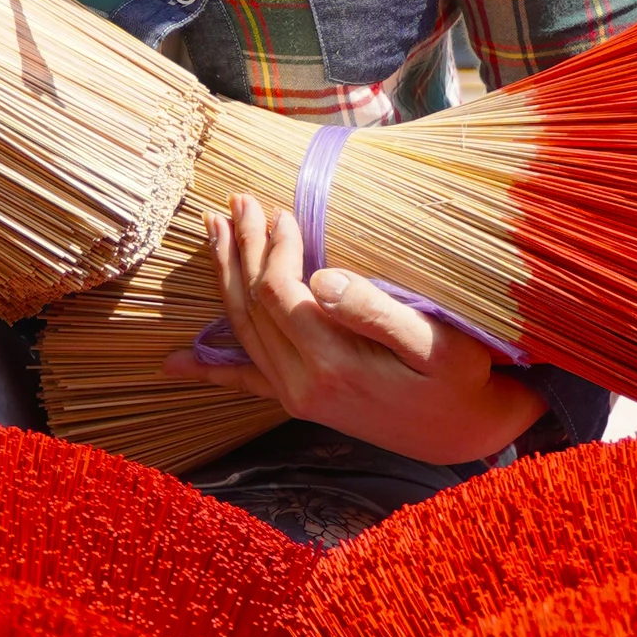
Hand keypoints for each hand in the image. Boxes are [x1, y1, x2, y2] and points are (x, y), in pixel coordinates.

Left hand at [164, 189, 544, 465]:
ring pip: (242, 331)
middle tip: (236, 202)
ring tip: (214, 234)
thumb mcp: (435, 344)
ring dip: (225, 280)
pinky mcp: (298, 401)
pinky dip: (208, 370)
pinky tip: (174, 364)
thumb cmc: (457, 379)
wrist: (462, 434)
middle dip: (241, 250)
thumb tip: (321, 278)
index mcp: (332, 364)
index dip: (273, 249)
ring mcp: (296, 396)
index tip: (281, 211)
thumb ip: (375, 312)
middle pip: (251, 307)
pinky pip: (244, 381)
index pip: (280, 293)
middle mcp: (303, 385)